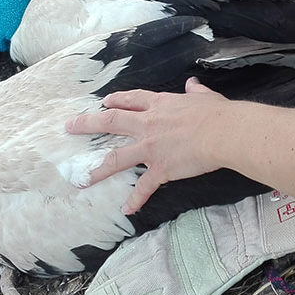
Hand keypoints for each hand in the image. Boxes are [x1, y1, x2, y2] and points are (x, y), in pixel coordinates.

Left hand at [65, 77, 226, 213]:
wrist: (224, 132)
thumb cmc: (217, 113)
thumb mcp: (204, 97)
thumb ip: (195, 92)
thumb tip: (193, 85)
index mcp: (161, 105)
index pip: (132, 100)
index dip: (116, 101)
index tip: (104, 102)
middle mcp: (149, 124)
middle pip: (111, 122)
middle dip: (87, 124)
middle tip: (70, 127)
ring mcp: (151, 148)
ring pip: (117, 158)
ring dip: (98, 169)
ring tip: (82, 179)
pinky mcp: (161, 168)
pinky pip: (144, 186)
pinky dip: (135, 199)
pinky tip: (127, 209)